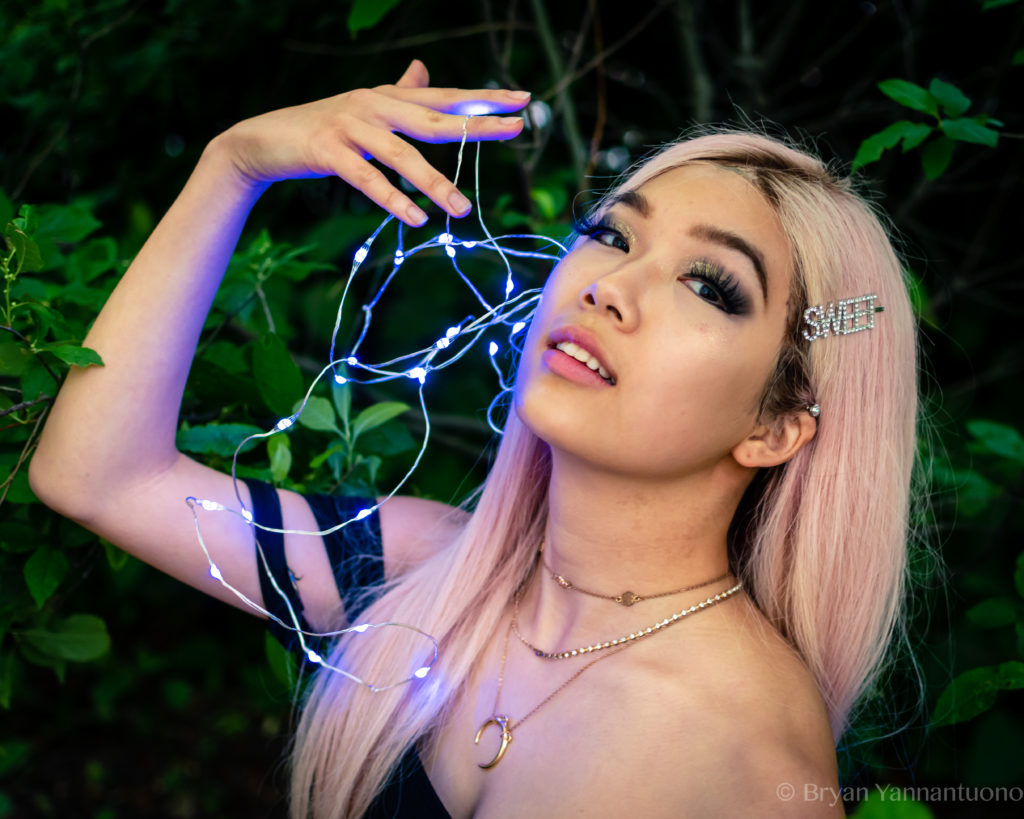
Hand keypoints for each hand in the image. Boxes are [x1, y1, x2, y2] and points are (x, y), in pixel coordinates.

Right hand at [217, 60, 529, 225]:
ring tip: (462, 210)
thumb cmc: (320, 129)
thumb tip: (423, 69)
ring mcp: (350, 126)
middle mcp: (373, 104)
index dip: (483, 100)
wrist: (261, 140)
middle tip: (516, 130)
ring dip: (435, 183)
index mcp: (387, 97)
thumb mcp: (363, 109)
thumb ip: (398, 93)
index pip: (444, 97)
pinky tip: (416, 219)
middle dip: (476, 125)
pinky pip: (366, 178)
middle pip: (434, 117)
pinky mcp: (328, 151)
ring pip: (403, 154)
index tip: (523, 100)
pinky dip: (392, 199)